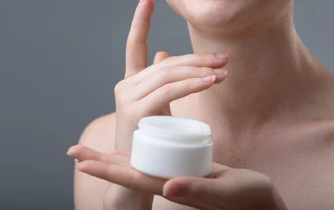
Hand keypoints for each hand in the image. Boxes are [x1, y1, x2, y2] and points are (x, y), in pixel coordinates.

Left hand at [67, 145, 287, 209]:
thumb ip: (196, 189)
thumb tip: (166, 187)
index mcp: (172, 187)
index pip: (130, 178)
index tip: (78, 160)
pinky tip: (139, 133)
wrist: (261, 200)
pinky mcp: (184, 164)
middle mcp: (168, 181)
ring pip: (140, 159)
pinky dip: (146, 138)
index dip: (104, 169)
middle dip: (100, 162)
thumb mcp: (224, 193)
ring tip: (95, 146)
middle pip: (127, 169)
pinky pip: (159, 150)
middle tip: (72, 151)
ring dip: (116, 154)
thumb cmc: (247, 200)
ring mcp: (175, 173)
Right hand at [106, 0, 228, 207]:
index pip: (134, 45)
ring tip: (224, 70)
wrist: (136, 177)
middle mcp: (125, 87)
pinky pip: (168, 91)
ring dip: (199, 70)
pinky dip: (191, 84)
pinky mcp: (135, 112)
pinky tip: (210, 81)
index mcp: (130, 84)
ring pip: (168, 74)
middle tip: (225, 58)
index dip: (140, 20)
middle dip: (197, 58)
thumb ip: (159, 81)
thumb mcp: (157, 109)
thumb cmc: (151, 144)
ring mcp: (127, 98)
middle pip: (166, 62)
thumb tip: (165, 54)